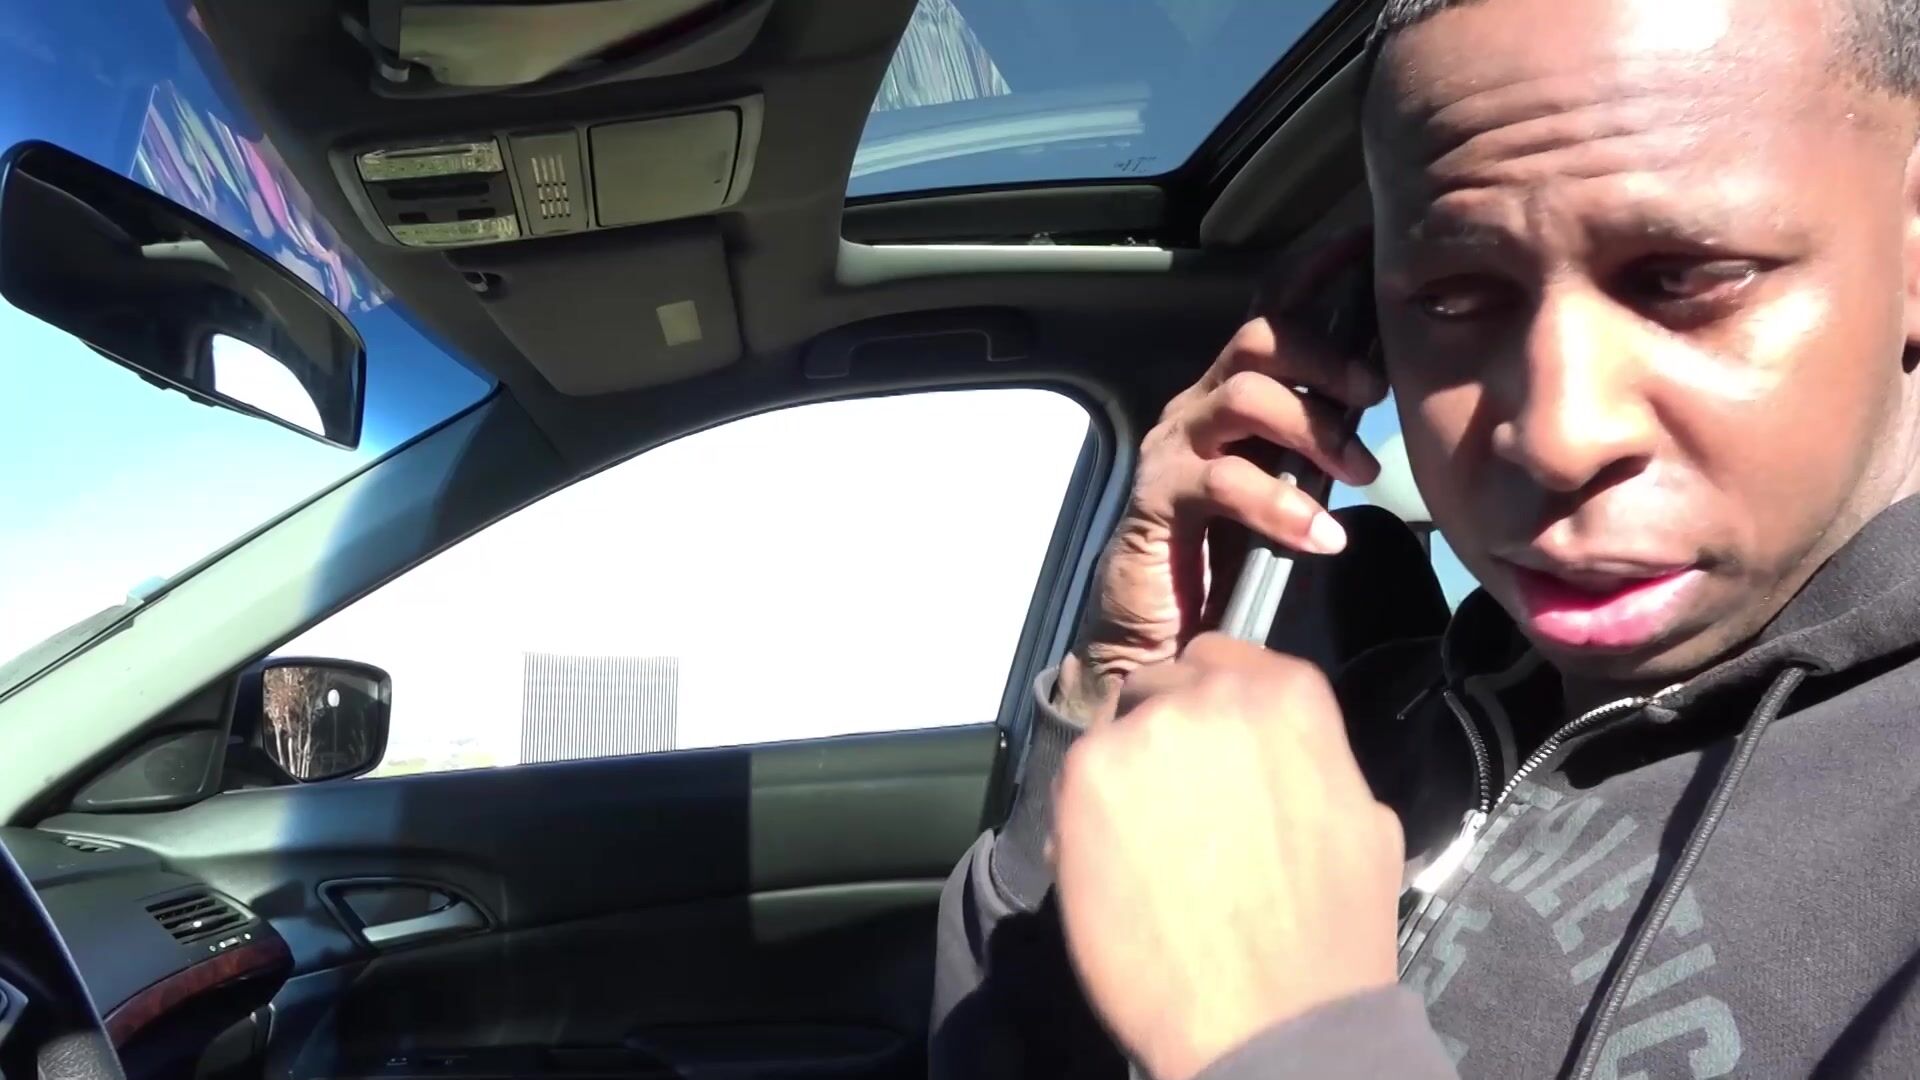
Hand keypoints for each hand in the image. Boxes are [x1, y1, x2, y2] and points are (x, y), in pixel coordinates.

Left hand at [1051, 634, 1404, 1079]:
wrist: (1271, 1021)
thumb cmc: (1326, 938)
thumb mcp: (1361, 819)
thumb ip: (1309, 756)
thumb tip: (1275, 749)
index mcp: (1289, 694)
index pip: (1222, 656)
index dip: (1208, 703)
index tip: (1207, 746)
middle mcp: (1213, 695)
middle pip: (1162, 688)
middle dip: (1166, 738)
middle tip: (1177, 807)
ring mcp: (1145, 732)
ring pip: (1116, 734)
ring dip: (1126, 778)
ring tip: (1150, 851)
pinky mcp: (1085, 777)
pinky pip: (1075, 781)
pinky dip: (1085, 819)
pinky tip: (1119, 871)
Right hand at [1058, 235, 1386, 722]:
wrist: (1157, 637)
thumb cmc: (1225, 562)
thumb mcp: (1286, 488)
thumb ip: (1317, 446)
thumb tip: (1379, 406)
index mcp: (1228, 400)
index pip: (1266, 319)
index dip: (1310, 277)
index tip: (1361, 249)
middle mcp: (1196, 411)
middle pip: (1256, 340)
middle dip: (1324, 355)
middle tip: (1374, 393)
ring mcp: (1173, 450)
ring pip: (1242, 396)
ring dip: (1314, 428)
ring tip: (1362, 472)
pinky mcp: (1159, 499)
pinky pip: (1226, 481)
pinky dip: (1283, 506)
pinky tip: (1323, 538)